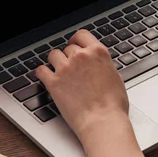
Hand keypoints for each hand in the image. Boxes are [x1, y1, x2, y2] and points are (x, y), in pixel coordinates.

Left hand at [36, 30, 143, 156]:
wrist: (102, 121)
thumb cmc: (113, 105)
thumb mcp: (116, 78)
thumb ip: (105, 66)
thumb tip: (100, 66)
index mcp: (98, 53)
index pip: (82, 35)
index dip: (77, 40)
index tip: (74, 45)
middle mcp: (81, 57)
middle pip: (68, 47)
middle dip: (69, 56)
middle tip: (71, 67)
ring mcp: (66, 68)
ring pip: (53, 55)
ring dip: (56, 62)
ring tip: (59, 72)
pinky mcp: (53, 82)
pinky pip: (41, 70)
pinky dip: (42, 73)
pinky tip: (46, 77)